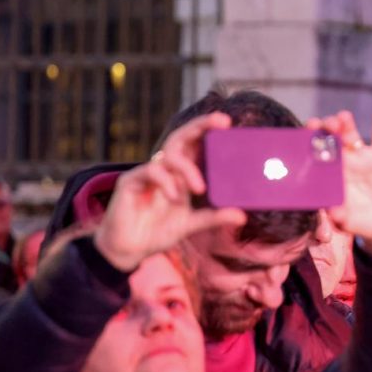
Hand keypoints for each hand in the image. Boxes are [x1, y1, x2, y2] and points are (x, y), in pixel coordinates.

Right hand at [94, 112, 245, 271]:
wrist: (129, 249)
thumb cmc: (158, 232)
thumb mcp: (191, 224)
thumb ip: (214, 217)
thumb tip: (242, 216)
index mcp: (180, 175)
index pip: (194, 146)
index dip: (208, 132)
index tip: (229, 123)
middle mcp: (165, 169)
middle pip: (181, 138)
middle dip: (201, 126)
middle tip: (223, 122)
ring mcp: (147, 173)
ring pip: (169, 155)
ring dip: (188, 168)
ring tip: (199, 188)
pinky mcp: (130, 181)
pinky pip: (152, 171)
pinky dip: (167, 181)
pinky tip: (175, 197)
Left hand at [309, 109, 371, 252]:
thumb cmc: (360, 222)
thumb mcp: (349, 222)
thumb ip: (340, 217)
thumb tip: (332, 212)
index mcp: (329, 176)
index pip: (316, 156)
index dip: (310, 144)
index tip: (305, 136)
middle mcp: (343, 162)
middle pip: (331, 140)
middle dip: (326, 130)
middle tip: (324, 124)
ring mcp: (362, 157)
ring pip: (351, 135)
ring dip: (346, 124)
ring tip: (343, 117)